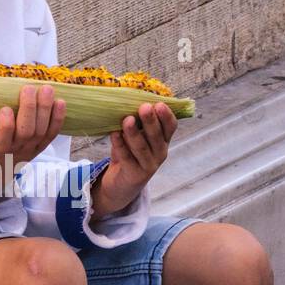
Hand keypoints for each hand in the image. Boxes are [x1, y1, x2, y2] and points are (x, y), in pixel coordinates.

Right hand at [0, 83, 65, 205]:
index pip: (3, 136)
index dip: (6, 124)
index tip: (5, 109)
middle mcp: (15, 149)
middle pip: (26, 131)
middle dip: (29, 108)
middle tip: (29, 88)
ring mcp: (30, 149)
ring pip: (41, 131)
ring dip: (45, 109)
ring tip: (47, 89)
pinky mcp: (41, 148)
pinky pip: (52, 134)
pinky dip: (58, 119)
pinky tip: (60, 102)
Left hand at [89, 102, 178, 218]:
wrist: (120, 185)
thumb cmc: (129, 155)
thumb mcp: (135, 137)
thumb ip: (136, 122)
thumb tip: (127, 99)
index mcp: (162, 141)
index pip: (170, 127)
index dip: (167, 116)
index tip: (159, 104)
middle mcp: (160, 153)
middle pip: (156, 136)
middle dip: (150, 121)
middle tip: (144, 107)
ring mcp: (149, 166)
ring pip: (142, 148)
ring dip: (134, 133)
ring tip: (127, 120)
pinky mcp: (135, 175)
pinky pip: (127, 158)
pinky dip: (120, 145)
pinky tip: (114, 134)